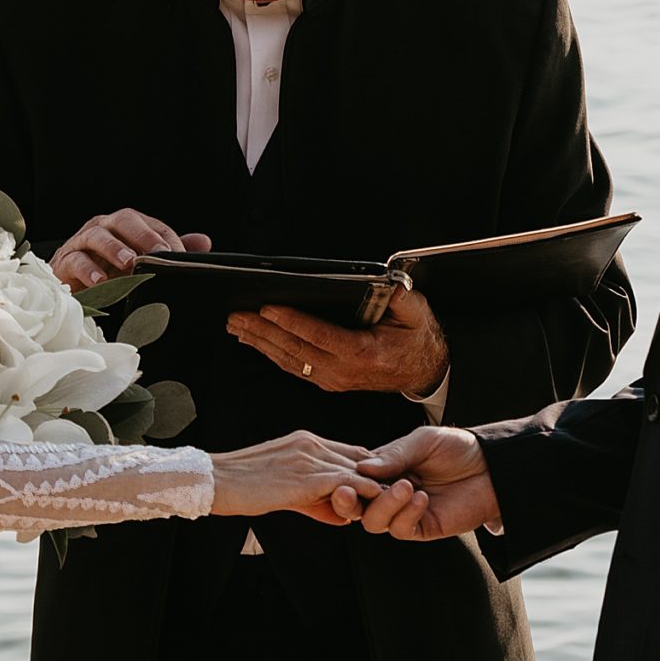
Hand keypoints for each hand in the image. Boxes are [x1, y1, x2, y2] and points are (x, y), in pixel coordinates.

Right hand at [52, 207, 210, 290]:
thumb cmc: (108, 266)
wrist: (70, 279)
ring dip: (115, 248)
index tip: (180, 257)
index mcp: (127, 225)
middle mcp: (105, 227)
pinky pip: (76, 260)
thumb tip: (203, 242)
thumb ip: (170, 250)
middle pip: (124, 220)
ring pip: (98, 236)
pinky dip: (88, 269)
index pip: (152, 225)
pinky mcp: (66, 259)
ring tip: (129, 262)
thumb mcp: (141, 260)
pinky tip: (100, 279)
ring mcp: (84, 241)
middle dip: (143, 235)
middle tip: (159, 252)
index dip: (167, 239)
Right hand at [209, 431, 426, 527]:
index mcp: (305, 441)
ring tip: (399, 499)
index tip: (388, 483)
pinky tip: (377, 503)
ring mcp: (308, 457)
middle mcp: (311, 443)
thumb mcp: (283, 488)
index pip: (350, 451)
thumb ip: (314, 499)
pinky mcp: (305, 477)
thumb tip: (342, 516)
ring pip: (357, 468)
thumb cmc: (243, 487)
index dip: (371, 469)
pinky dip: (364, 492)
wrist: (215, 480)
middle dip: (382, 475)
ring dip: (379, 485)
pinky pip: (345, 482)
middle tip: (403, 491)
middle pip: (360, 456)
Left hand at [227, 286, 448, 397]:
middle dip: (263, 331)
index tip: (268, 308)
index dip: (292, 321)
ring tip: (237, 327)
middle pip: (295, 349)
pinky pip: (293, 366)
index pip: (319, 336)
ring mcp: (333, 379)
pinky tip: (255, 341)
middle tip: (237, 316)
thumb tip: (382, 281)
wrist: (422, 370)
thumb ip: (399, 296)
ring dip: (260, 343)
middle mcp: (343, 370)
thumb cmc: (415, 338)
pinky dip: (271, 352)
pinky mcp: (327, 380)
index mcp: (363, 353)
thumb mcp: (414, 312)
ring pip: (289, 360)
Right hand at [346, 426, 498, 538]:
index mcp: (384, 470)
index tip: (342, 476)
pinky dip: (406, 515)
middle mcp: (389, 493)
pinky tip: (422, 498)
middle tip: (348, 492)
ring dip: (384, 506)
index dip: (344, 480)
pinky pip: (402, 529)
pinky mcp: (424, 527)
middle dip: (347, 502)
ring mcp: (405, 512)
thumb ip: (393, 456)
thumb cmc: (458, 448)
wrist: (493, 465)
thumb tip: (361, 468)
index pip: (353, 480)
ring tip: (406, 486)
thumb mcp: (423, 442)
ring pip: (375, 522)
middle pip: (356, 507)